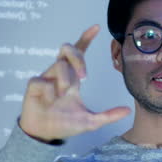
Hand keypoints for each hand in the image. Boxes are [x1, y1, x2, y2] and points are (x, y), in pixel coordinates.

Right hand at [18, 25, 130, 141]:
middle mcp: (60, 74)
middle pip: (67, 49)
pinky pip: (41, 81)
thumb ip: (108, 115)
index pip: (79, 52)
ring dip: (64, 80)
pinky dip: (48, 91)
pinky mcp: (33, 86)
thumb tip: (128, 110)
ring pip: (58, 65)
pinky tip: (49, 101)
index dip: (85, 39)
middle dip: (78, 58)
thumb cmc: (65, 123)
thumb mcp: (90, 121)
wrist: (46, 135)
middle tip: (84, 77)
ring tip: (63, 95)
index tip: (96, 27)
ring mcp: (46, 78)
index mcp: (73, 78)